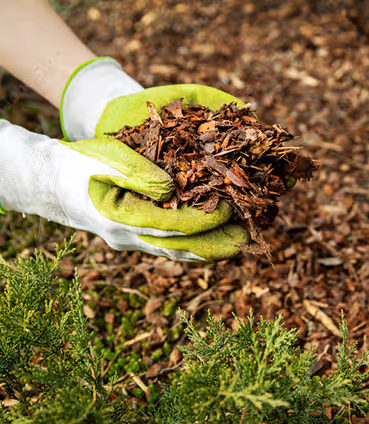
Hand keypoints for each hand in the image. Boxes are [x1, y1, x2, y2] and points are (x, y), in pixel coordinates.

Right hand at [0, 120, 247, 262]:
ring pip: (175, 252)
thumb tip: (172, 190)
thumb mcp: (109, 160)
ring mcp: (131, 243)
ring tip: (237, 246)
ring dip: (207, 250)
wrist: (54, 182)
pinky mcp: (134, 240)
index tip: (230, 209)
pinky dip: (192, 247)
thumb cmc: (83, 164)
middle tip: (246, 242)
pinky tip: (211, 243)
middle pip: (180, 247)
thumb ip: (140, 175)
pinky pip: (168, 248)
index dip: (205, 219)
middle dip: (215, 245)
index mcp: (122, 217)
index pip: (174, 225)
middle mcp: (128, 237)